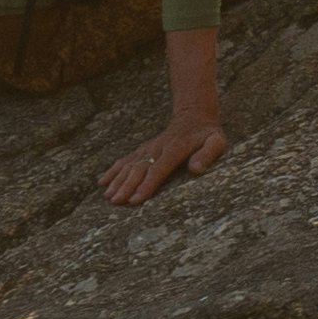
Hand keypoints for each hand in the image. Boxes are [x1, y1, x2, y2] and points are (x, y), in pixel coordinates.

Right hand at [102, 112, 224, 207]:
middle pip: (140, 169)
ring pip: (130, 165)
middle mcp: (158, 148)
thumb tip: (195, 169)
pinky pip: (126, 160)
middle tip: (116, 202)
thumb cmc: (207, 134)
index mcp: (175, 149)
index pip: (159, 169)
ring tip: (107, 196)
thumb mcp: (216, 142)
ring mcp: (148, 148)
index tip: (136, 200)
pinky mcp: (143, 149)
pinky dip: (113, 170)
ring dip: (117, 181)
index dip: (147, 185)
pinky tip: (101, 182)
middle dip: (127, 186)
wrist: (194, 116)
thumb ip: (207, 155)